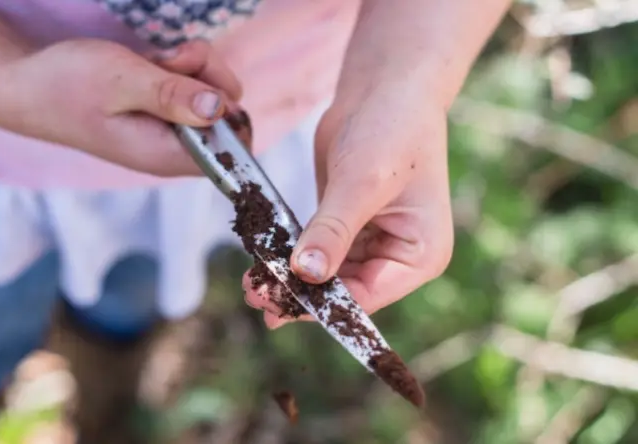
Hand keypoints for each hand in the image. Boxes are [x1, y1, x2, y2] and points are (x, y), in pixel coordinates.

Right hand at [0, 39, 242, 176]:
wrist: (27, 85)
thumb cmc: (67, 84)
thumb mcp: (122, 81)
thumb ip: (171, 95)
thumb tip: (219, 108)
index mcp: (165, 155)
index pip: (232, 153)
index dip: (232, 114)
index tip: (202, 86)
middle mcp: (171, 149)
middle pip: (227, 118)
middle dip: (211, 80)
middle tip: (172, 63)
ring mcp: (167, 131)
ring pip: (211, 97)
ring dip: (193, 68)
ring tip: (155, 62)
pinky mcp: (160, 114)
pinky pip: (190, 89)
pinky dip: (179, 69)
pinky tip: (153, 64)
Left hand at [244, 81, 453, 328]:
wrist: (386, 87)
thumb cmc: (392, 128)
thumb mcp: (362, 181)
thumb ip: (333, 230)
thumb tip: (306, 274)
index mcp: (421, 256)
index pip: (367, 296)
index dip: (322, 305)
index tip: (279, 307)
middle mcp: (399, 256)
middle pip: (344, 290)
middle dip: (301, 294)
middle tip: (256, 298)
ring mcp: (373, 242)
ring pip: (326, 274)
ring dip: (291, 279)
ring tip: (251, 286)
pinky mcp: (347, 225)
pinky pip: (316, 250)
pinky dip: (291, 255)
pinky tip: (262, 262)